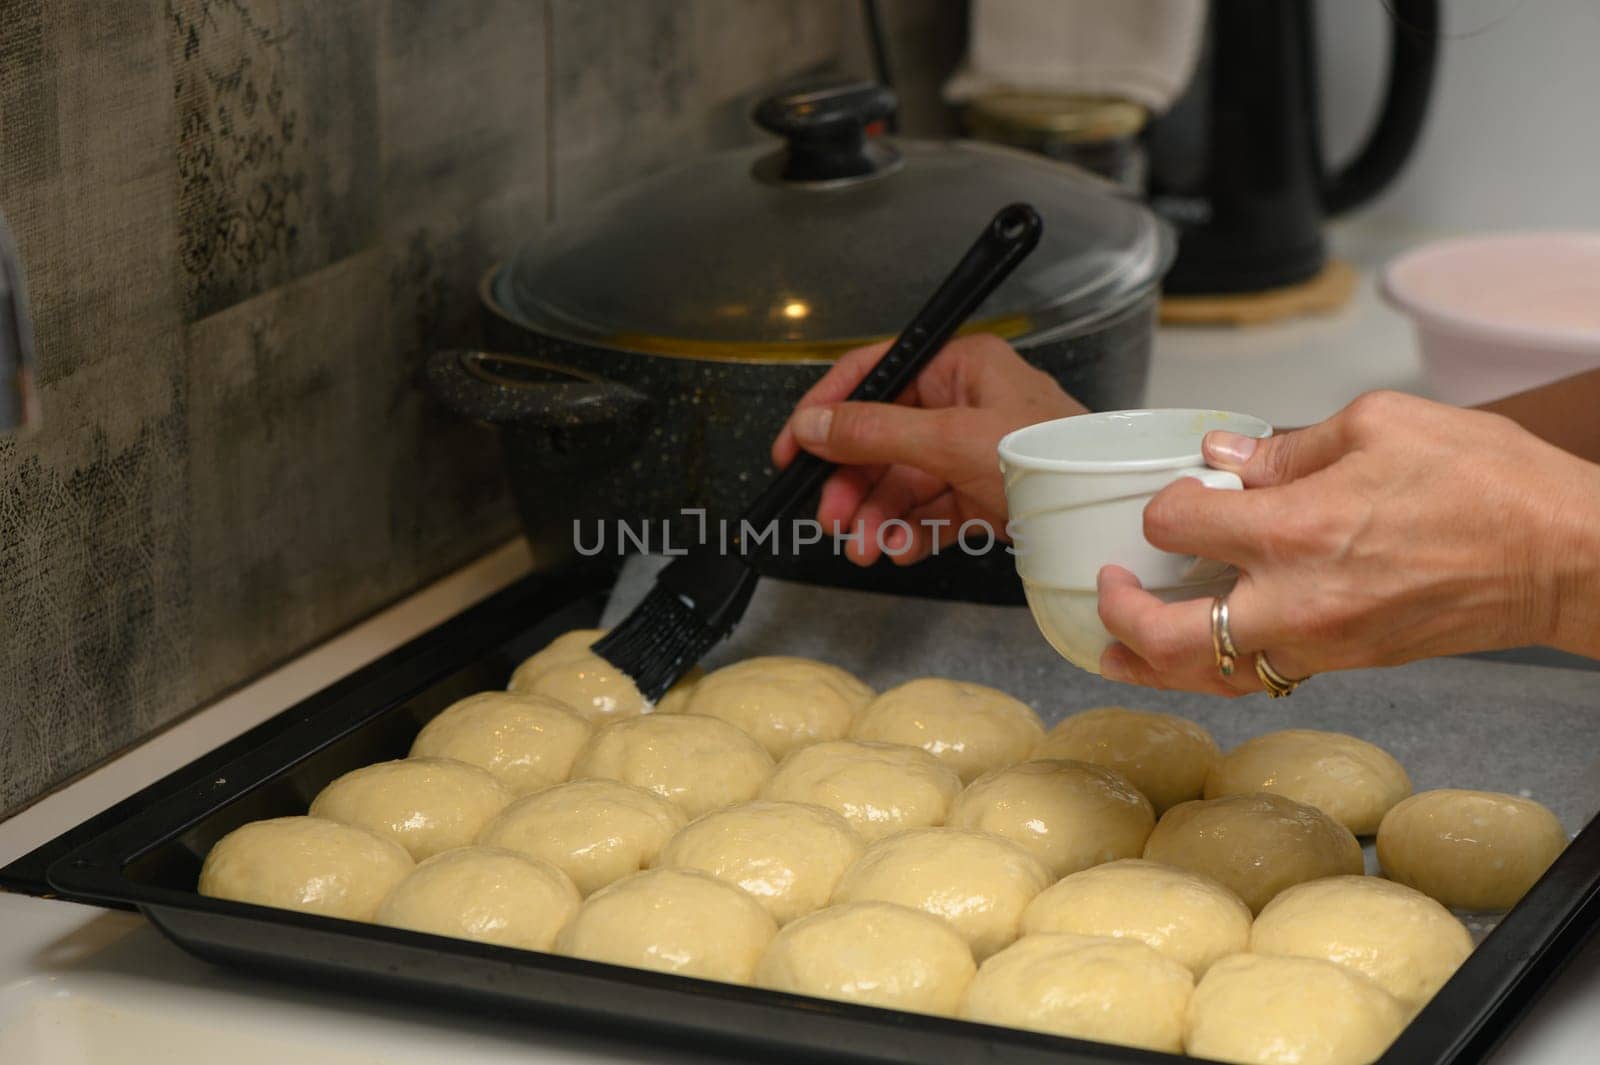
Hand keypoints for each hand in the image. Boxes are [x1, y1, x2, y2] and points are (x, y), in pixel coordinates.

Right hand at [772, 334, 1086, 565]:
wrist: (1104, 512)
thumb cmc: (1050, 457)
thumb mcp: (951, 440)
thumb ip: (875, 433)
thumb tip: (813, 425)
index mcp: (957, 366)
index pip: (872, 375)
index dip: (826, 411)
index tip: (792, 452)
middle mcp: (961, 403)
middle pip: (881, 439)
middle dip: (854, 484)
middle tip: (831, 520)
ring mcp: (971, 450)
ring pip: (902, 482)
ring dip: (877, 517)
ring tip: (866, 549)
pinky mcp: (983, 493)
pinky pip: (931, 510)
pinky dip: (911, 531)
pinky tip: (899, 550)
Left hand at [1097, 391, 1599, 694]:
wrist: (1566, 557)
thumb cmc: (1489, 485)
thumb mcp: (1382, 425)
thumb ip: (1286, 447)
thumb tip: (1224, 458)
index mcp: (1296, 530)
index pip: (1176, 527)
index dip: (1162, 508)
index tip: (1177, 497)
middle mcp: (1296, 601)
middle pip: (1169, 637)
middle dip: (1120, 616)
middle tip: (1105, 589)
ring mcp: (1320, 643)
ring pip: (1211, 674)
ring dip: (1154, 664)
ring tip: (1115, 650)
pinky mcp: (1347, 662)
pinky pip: (1260, 676)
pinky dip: (1217, 668)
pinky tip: (1199, 651)